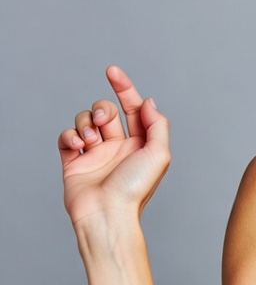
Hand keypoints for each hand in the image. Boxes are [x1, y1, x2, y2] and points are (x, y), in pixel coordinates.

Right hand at [58, 66, 170, 224]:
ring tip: (89, 141)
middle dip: (102, 108)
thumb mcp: (159, 153)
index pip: (133, 107)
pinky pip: (66, 137)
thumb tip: (148, 101)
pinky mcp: (74, 162)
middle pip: (106, 110)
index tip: (112, 70)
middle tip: (103, 120)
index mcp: (140, 143)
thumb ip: (157, 125)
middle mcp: (119, 146)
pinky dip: (69, 135)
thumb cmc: (135, 188)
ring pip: (85, 120)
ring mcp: (96, 153)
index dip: (124, 87)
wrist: (106, 214)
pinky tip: (77, 146)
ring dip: (85, 123)